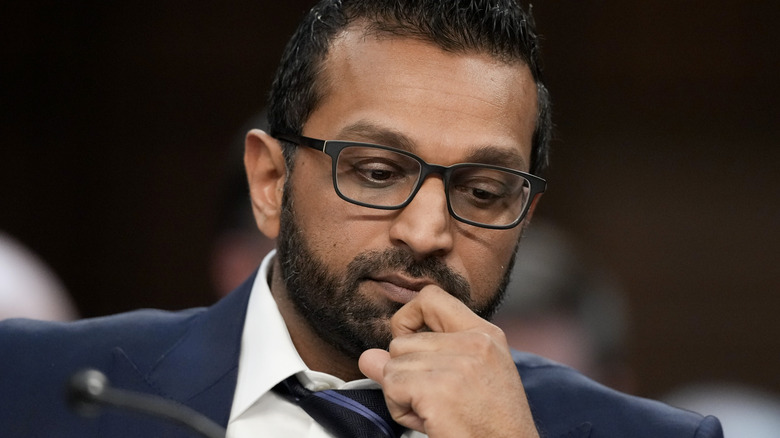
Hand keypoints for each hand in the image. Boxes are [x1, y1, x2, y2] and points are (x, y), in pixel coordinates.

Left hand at [359, 285, 539, 437]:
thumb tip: (370, 356)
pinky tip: (428, 420)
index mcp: (485, 334)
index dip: (407, 318)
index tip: (410, 341)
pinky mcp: (438, 389)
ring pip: (392, 366)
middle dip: (406, 375)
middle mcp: (473, 343)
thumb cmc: (492, 424)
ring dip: (403, 395)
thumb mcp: (470, 379)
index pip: (431, 298)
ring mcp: (456, 365)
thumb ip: (424, 358)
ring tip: (434, 410)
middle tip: (434, 399)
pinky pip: (391, 387)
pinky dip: (401, 409)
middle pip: (401, 342)